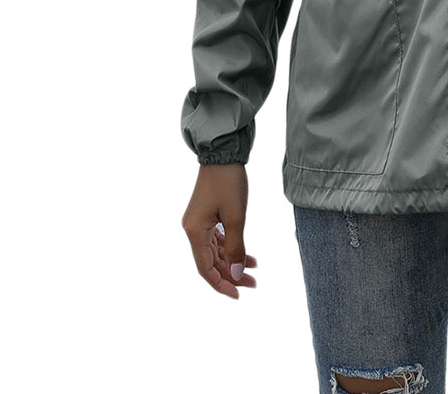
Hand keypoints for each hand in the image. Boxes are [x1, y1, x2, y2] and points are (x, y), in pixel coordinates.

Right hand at [182, 163, 257, 297]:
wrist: (223, 154)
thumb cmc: (229, 182)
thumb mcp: (236, 216)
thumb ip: (235, 248)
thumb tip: (235, 275)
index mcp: (194, 232)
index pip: (205, 268)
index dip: (221, 284)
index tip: (239, 294)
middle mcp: (192, 230)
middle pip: (210, 262)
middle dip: (231, 274)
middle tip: (254, 283)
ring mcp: (199, 223)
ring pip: (215, 252)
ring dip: (233, 262)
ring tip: (254, 270)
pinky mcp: (207, 216)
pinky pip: (217, 240)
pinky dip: (231, 248)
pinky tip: (248, 255)